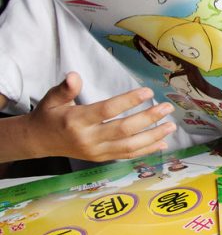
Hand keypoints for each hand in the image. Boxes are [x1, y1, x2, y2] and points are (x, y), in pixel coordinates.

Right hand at [24, 72, 175, 161]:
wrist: (38, 142)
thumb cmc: (49, 115)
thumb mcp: (51, 99)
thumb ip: (65, 88)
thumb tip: (74, 76)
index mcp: (76, 120)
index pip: (107, 110)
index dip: (128, 101)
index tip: (148, 92)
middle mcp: (88, 138)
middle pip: (123, 130)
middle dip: (148, 119)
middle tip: (167, 108)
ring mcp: (96, 151)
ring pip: (129, 146)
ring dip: (153, 136)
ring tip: (171, 126)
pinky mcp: (101, 158)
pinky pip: (127, 155)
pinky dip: (146, 150)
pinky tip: (162, 143)